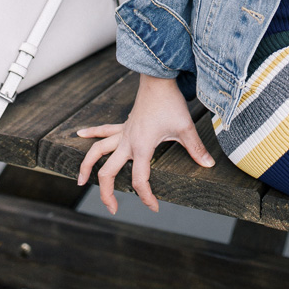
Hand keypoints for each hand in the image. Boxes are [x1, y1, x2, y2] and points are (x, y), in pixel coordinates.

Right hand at [75, 73, 214, 213]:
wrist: (159, 79)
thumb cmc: (171, 103)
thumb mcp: (186, 127)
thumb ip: (196, 148)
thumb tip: (209, 165)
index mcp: (142, 147)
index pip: (139, 180)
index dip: (146, 197)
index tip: (154, 207)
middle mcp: (127, 142)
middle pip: (108, 172)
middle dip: (106, 193)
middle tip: (112, 209)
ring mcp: (124, 133)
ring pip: (98, 151)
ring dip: (87, 166)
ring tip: (81, 180)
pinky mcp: (124, 125)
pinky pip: (104, 130)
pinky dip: (91, 133)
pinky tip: (80, 134)